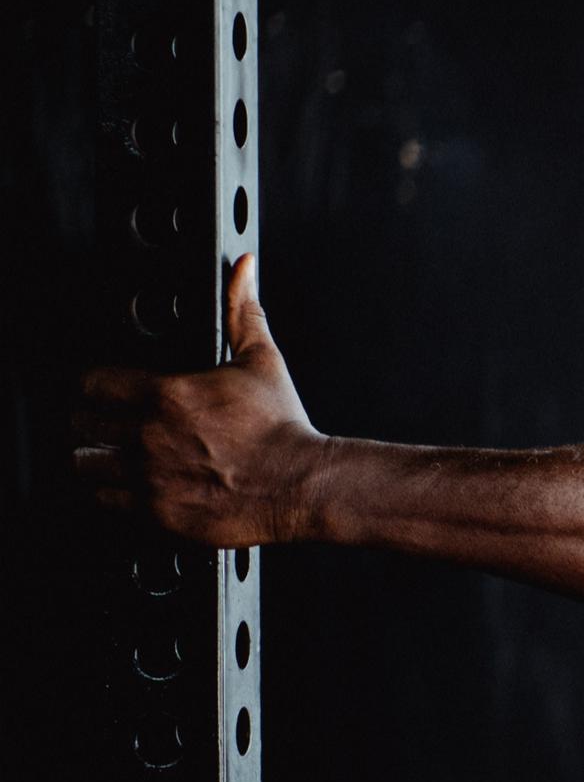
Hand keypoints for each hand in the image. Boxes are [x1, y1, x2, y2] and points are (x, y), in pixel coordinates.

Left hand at [74, 253, 327, 546]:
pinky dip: (112, 492)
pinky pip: (106, 501)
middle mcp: (150, 436)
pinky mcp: (158, 512)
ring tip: (111, 455)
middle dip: (92, 420)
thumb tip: (244, 269)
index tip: (103, 390)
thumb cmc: (284, 429)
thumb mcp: (263, 361)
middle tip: (106, 423)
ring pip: (86, 464)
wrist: (304, 484)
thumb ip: (243, 312)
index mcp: (167, 395)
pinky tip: (129, 485)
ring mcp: (150, 476)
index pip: (94, 383)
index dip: (95, 385)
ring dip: (96, 458)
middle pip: (82, 423)